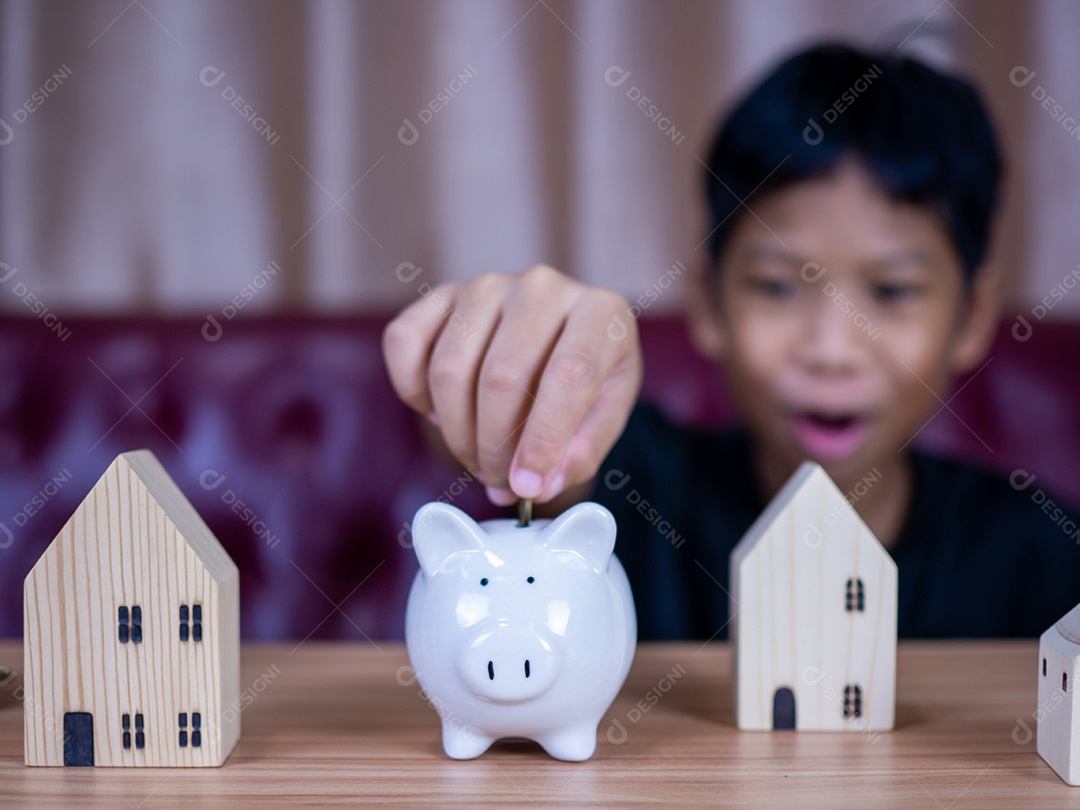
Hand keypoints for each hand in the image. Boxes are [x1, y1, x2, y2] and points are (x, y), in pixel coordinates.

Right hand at [383, 265, 641, 504]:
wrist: (557, 337)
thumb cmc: (586, 380)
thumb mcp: (604, 417)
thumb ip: (580, 455)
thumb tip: (536, 485)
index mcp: (600, 313)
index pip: (568, 376)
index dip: (543, 440)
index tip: (526, 486)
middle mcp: (542, 287)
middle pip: (501, 378)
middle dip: (493, 448)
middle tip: (497, 481)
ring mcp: (488, 286)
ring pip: (449, 370)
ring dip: (456, 433)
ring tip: (477, 457)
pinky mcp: (443, 294)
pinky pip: (404, 344)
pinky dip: (414, 393)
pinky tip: (442, 413)